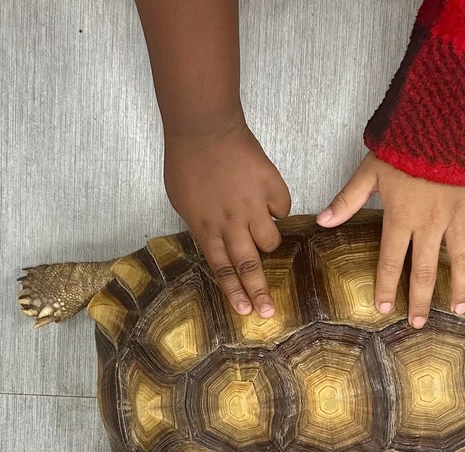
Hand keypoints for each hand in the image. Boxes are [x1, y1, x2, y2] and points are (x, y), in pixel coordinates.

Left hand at [164, 119, 291, 317]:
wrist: (204, 127)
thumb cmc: (186, 161)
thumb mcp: (183, 202)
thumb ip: (202, 225)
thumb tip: (218, 242)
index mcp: (205, 227)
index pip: (222, 269)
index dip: (234, 292)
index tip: (245, 311)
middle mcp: (230, 223)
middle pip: (248, 266)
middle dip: (259, 293)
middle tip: (269, 312)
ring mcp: (253, 205)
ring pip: (270, 240)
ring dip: (266, 239)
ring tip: (260, 226)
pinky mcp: (271, 186)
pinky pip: (281, 207)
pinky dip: (275, 205)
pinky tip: (264, 194)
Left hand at [317, 153, 464, 327]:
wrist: (443, 120)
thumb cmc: (404, 142)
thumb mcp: (370, 169)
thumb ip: (348, 198)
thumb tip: (324, 221)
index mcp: (402, 217)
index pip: (392, 260)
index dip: (387, 286)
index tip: (384, 309)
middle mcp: (431, 224)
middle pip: (426, 269)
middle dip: (422, 299)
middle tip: (420, 323)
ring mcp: (458, 216)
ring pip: (461, 259)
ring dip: (462, 286)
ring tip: (461, 309)